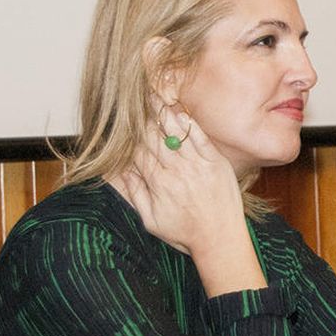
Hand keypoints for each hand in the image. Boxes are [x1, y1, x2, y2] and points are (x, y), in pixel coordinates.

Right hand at [111, 106, 266, 296]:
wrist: (220, 239)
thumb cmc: (184, 233)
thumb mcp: (151, 220)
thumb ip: (133, 194)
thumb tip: (116, 173)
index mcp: (158, 184)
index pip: (137, 152)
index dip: (128, 136)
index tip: (121, 121)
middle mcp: (176, 172)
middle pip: (154, 139)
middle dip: (141, 119)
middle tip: (132, 98)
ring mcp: (198, 166)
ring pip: (176, 135)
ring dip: (162, 115)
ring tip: (152, 96)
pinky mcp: (216, 163)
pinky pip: (200, 140)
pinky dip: (189, 126)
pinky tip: (179, 112)